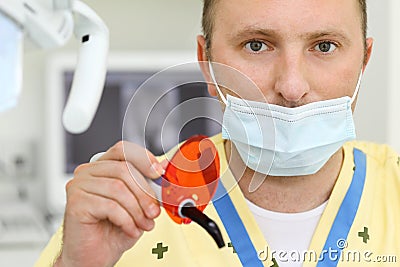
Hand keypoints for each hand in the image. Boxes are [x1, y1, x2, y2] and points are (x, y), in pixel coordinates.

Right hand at [55, 141, 164, 266]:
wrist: (93, 256)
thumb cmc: (112, 230)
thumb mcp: (136, 204)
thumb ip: (146, 186)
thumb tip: (162, 172)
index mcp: (102, 167)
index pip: (123, 150)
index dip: (143, 158)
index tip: (158, 173)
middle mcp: (87, 172)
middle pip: (124, 169)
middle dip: (145, 193)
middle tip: (154, 212)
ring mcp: (79, 186)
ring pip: (118, 188)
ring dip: (137, 210)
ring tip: (143, 224)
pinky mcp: (76, 203)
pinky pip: (110, 206)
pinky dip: (126, 220)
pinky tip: (130, 229)